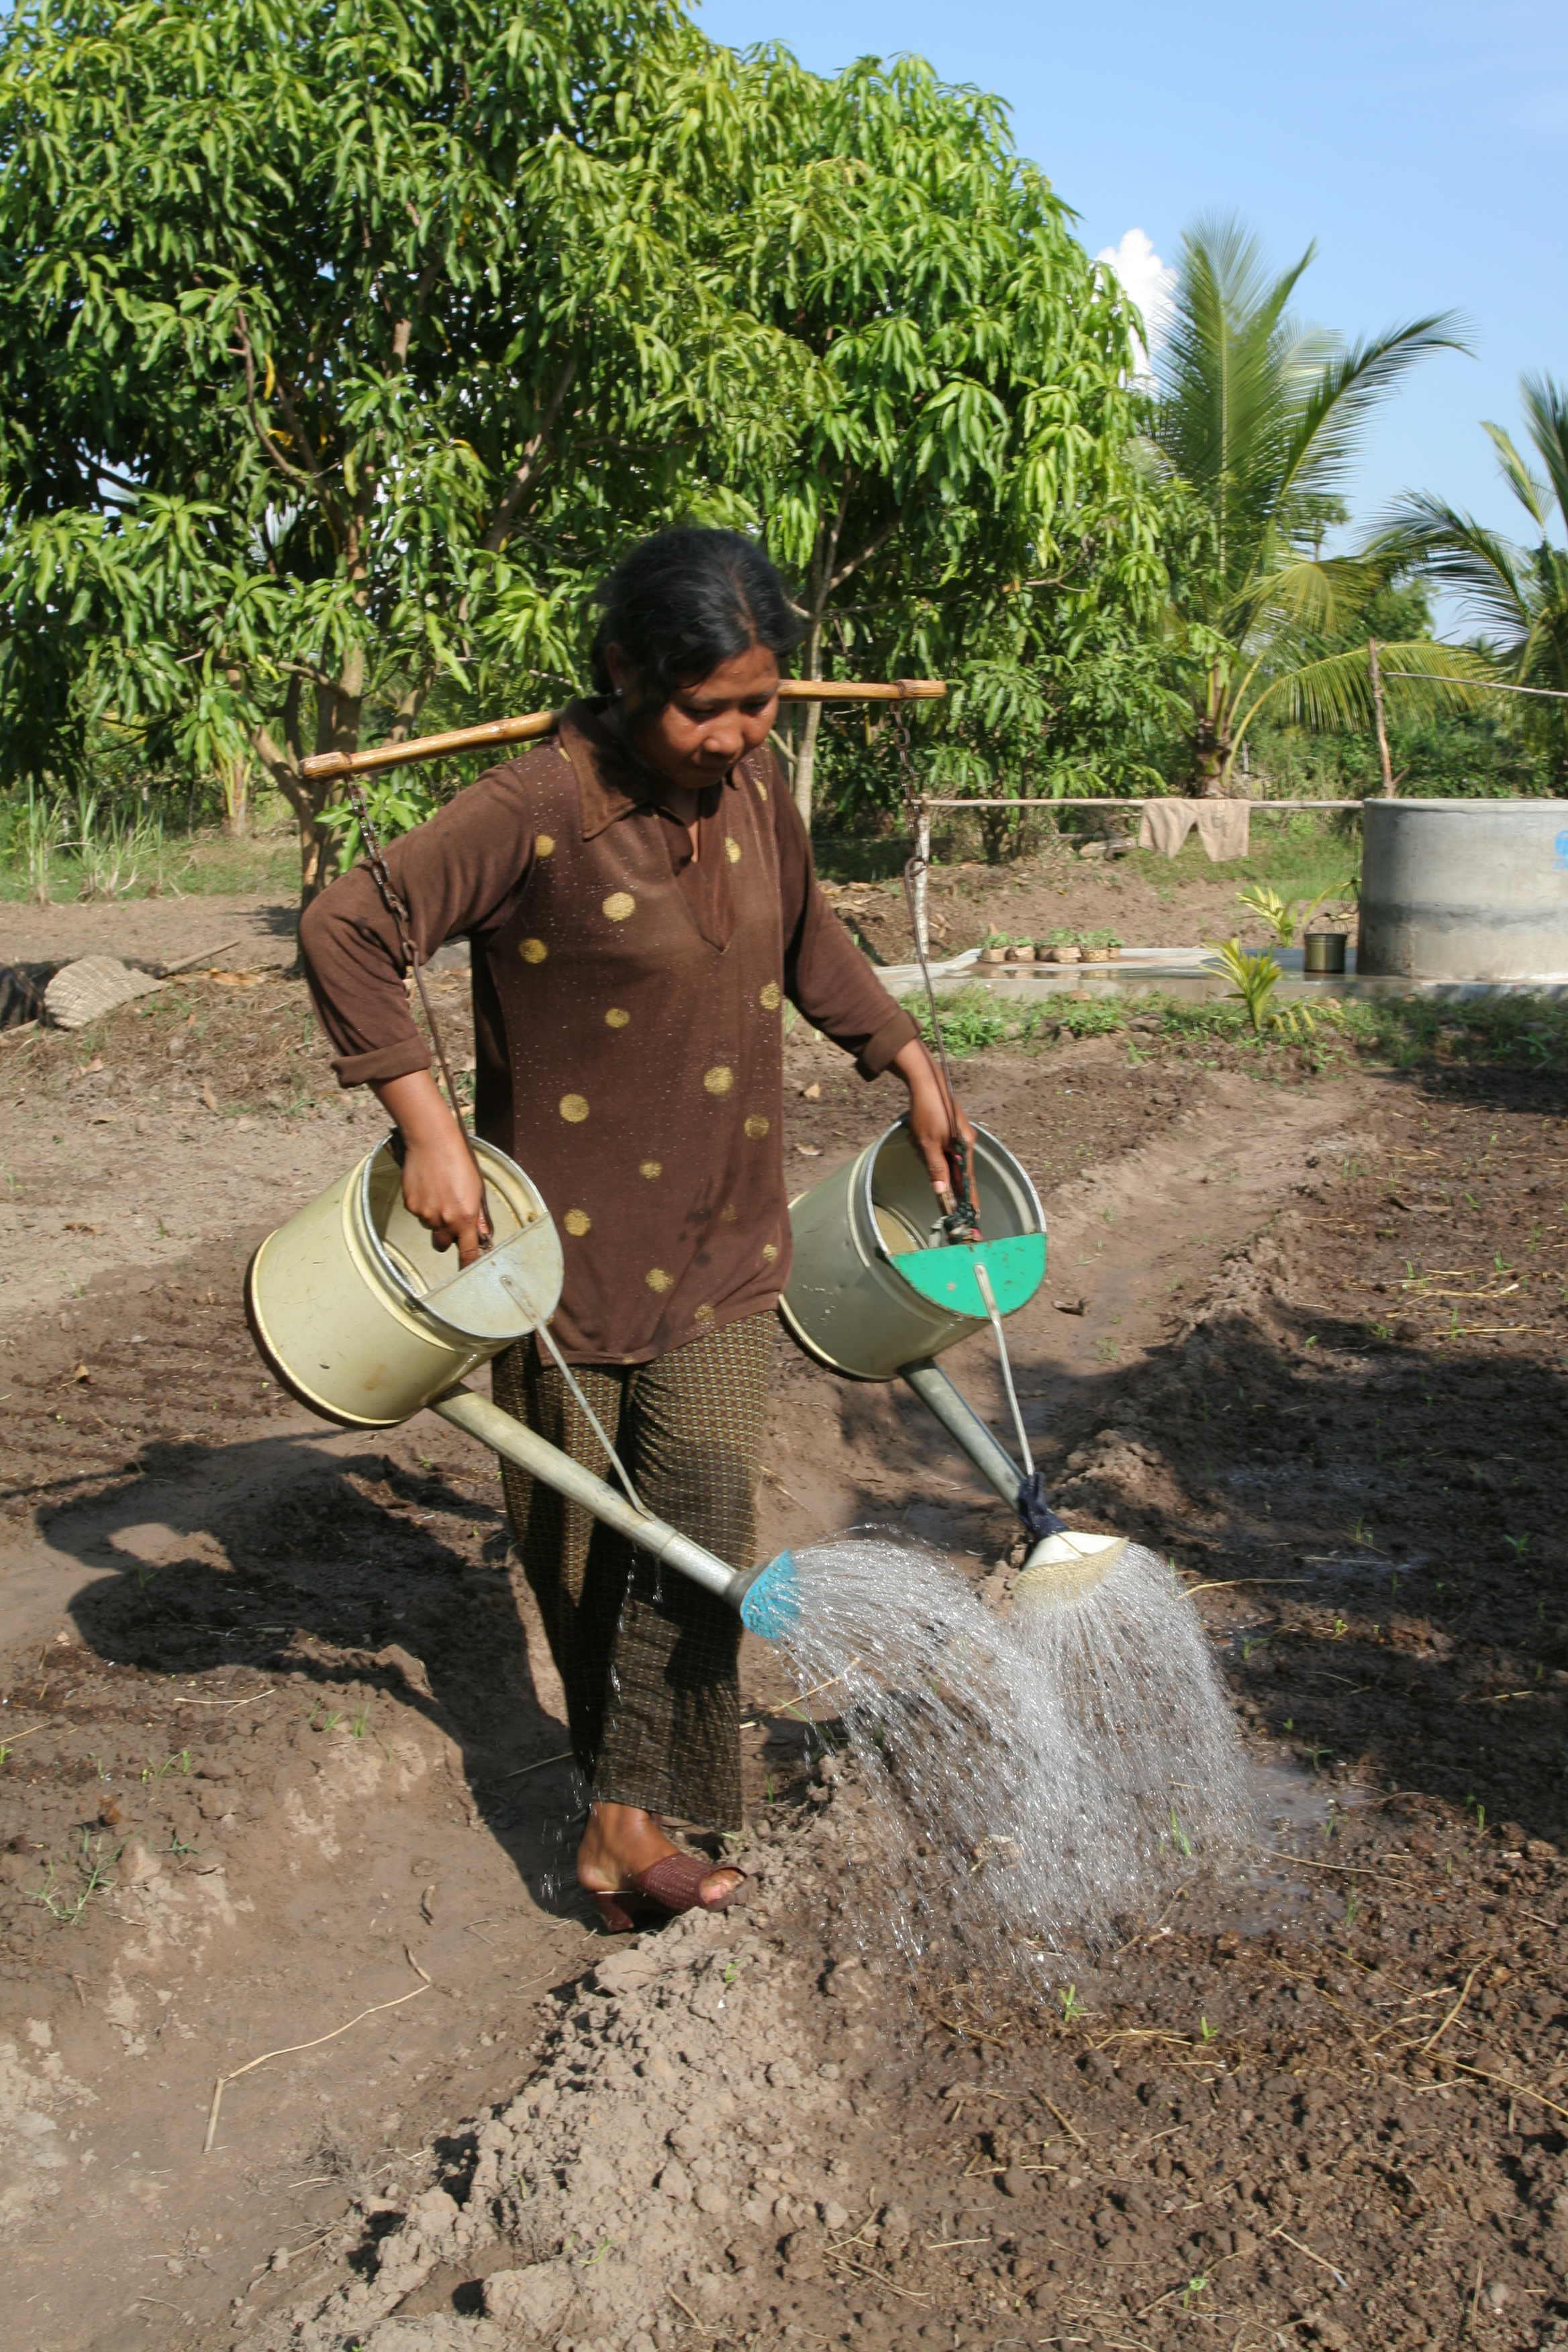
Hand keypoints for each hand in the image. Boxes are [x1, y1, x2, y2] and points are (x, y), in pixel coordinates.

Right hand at [374, 1070, 487, 1264]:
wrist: (432, 1142)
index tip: (467, 1270)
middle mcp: (443, 1220)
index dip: (467, 1262)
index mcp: (464, 1217)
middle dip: (447, 1236)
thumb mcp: (477, 1189)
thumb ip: (478, 1214)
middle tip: (451, 1216)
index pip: (467, 1251)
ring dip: (435, 1216)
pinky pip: (418, 1212)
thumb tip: (481, 1232)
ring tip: (439, 1191)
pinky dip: (423, 1204)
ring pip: (430, 1225)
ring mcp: (424, 1213)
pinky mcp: (410, 1204)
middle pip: (443, 1244)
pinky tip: (428, 1186)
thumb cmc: (459, 1161)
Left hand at [890, 1037, 977, 1207]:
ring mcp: (955, 1135)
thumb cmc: (928, 1112)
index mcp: (965, 1147)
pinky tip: (916, 1132)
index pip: (968, 1180)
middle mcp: (964, 1142)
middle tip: (920, 1146)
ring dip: (924, 1150)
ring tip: (916, 1135)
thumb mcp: (928, 1143)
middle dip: (932, 1163)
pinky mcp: (947, 1129)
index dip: (969, 1198)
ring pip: (939, 1156)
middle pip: (949, 1168)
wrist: (925, 1081)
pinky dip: (924, 1142)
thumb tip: (941, 1192)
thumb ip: (936, 1168)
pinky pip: (935, 1145)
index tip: (973, 1215)